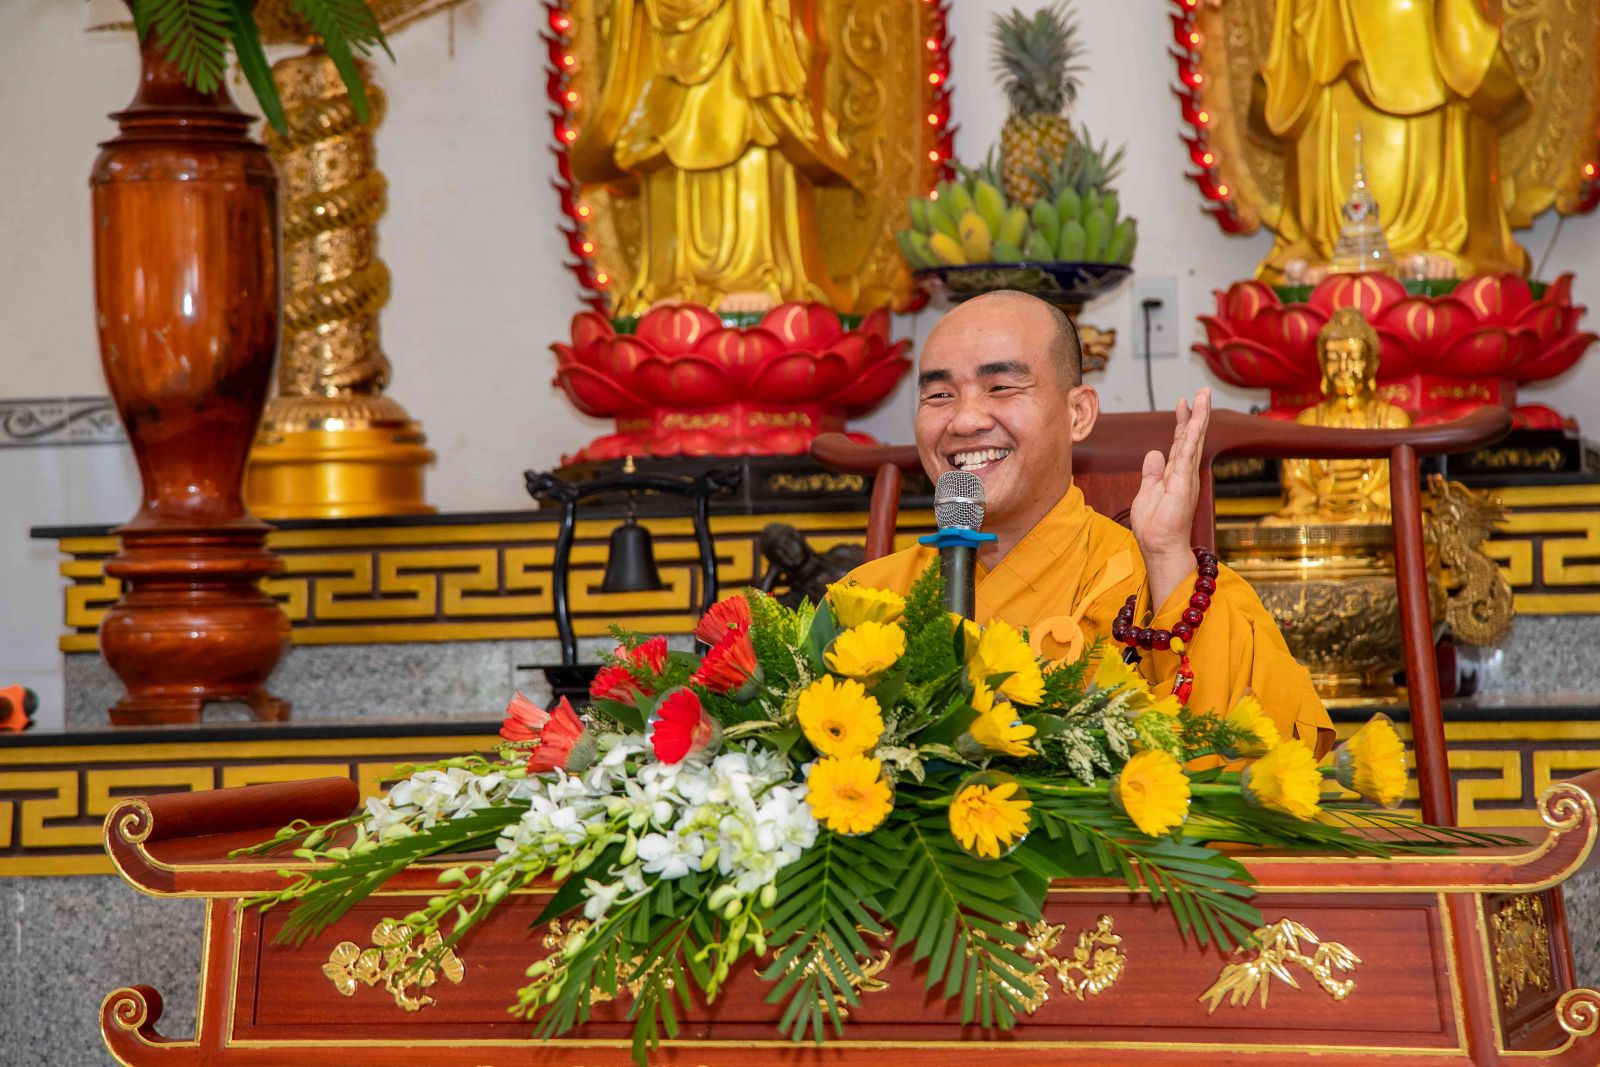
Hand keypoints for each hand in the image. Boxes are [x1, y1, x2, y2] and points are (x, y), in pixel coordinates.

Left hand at [1131, 388, 1210, 607]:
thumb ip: (1152, 472)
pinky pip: (1187, 454)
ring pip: (1193, 441)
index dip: (1182, 422)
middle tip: (1203, 391)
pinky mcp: (1182, 483)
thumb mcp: (1147, 491)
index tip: (1182, 403)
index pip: (1180, 442)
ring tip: (1203, 396)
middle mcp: (1185, 472)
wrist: (1159, 546)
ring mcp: (1186, 477)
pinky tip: (1194, 420)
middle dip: (1198, 413)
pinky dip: (1191, 436)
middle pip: (1192, 437)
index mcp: (1176, 474)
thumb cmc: (1155, 525)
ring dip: (1199, 417)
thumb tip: (1153, 454)